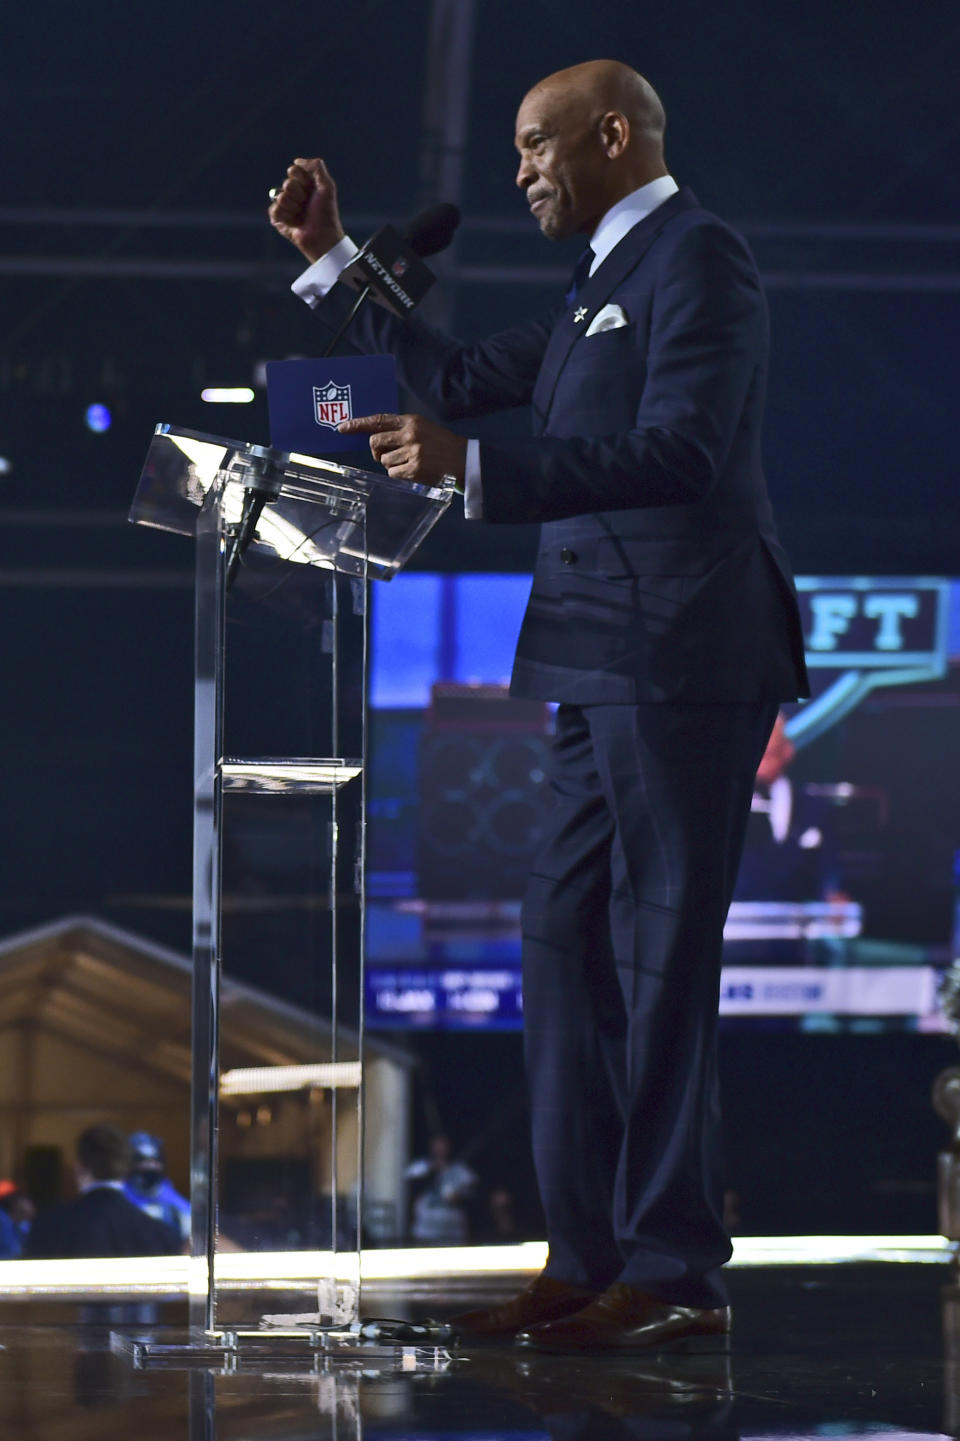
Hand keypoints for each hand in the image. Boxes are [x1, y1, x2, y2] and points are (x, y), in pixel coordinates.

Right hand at [268, 157, 343, 262]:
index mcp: (304, 184)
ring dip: (294, 207)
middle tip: (308, 206)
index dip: (303, 180)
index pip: (293, 170)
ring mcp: (285, 206)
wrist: (322, 236)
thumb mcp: (327, 186)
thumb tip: (296, 161)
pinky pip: (274, 209)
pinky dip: (286, 216)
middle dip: (299, 195)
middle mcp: (294, 193)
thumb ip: (316, 167)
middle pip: (287, 183)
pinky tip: (294, 223)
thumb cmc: (326, 213)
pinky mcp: (278, 219)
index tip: (313, 191)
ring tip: (302, 216)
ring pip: (280, 196)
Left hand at [338, 413, 466, 487]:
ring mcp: (412, 451)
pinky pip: (393, 473)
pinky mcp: (415, 468)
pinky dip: (399, 474)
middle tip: (383, 455)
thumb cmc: (440, 443)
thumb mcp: (422, 428)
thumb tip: (375, 438)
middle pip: (375, 443)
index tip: (342, 428)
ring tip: (408, 463)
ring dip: (391, 464)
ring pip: (384, 460)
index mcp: (410, 421)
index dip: (358, 424)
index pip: (378, 420)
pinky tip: (412, 471)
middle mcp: (410, 434)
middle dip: (376, 451)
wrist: (463, 458)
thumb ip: (400, 429)